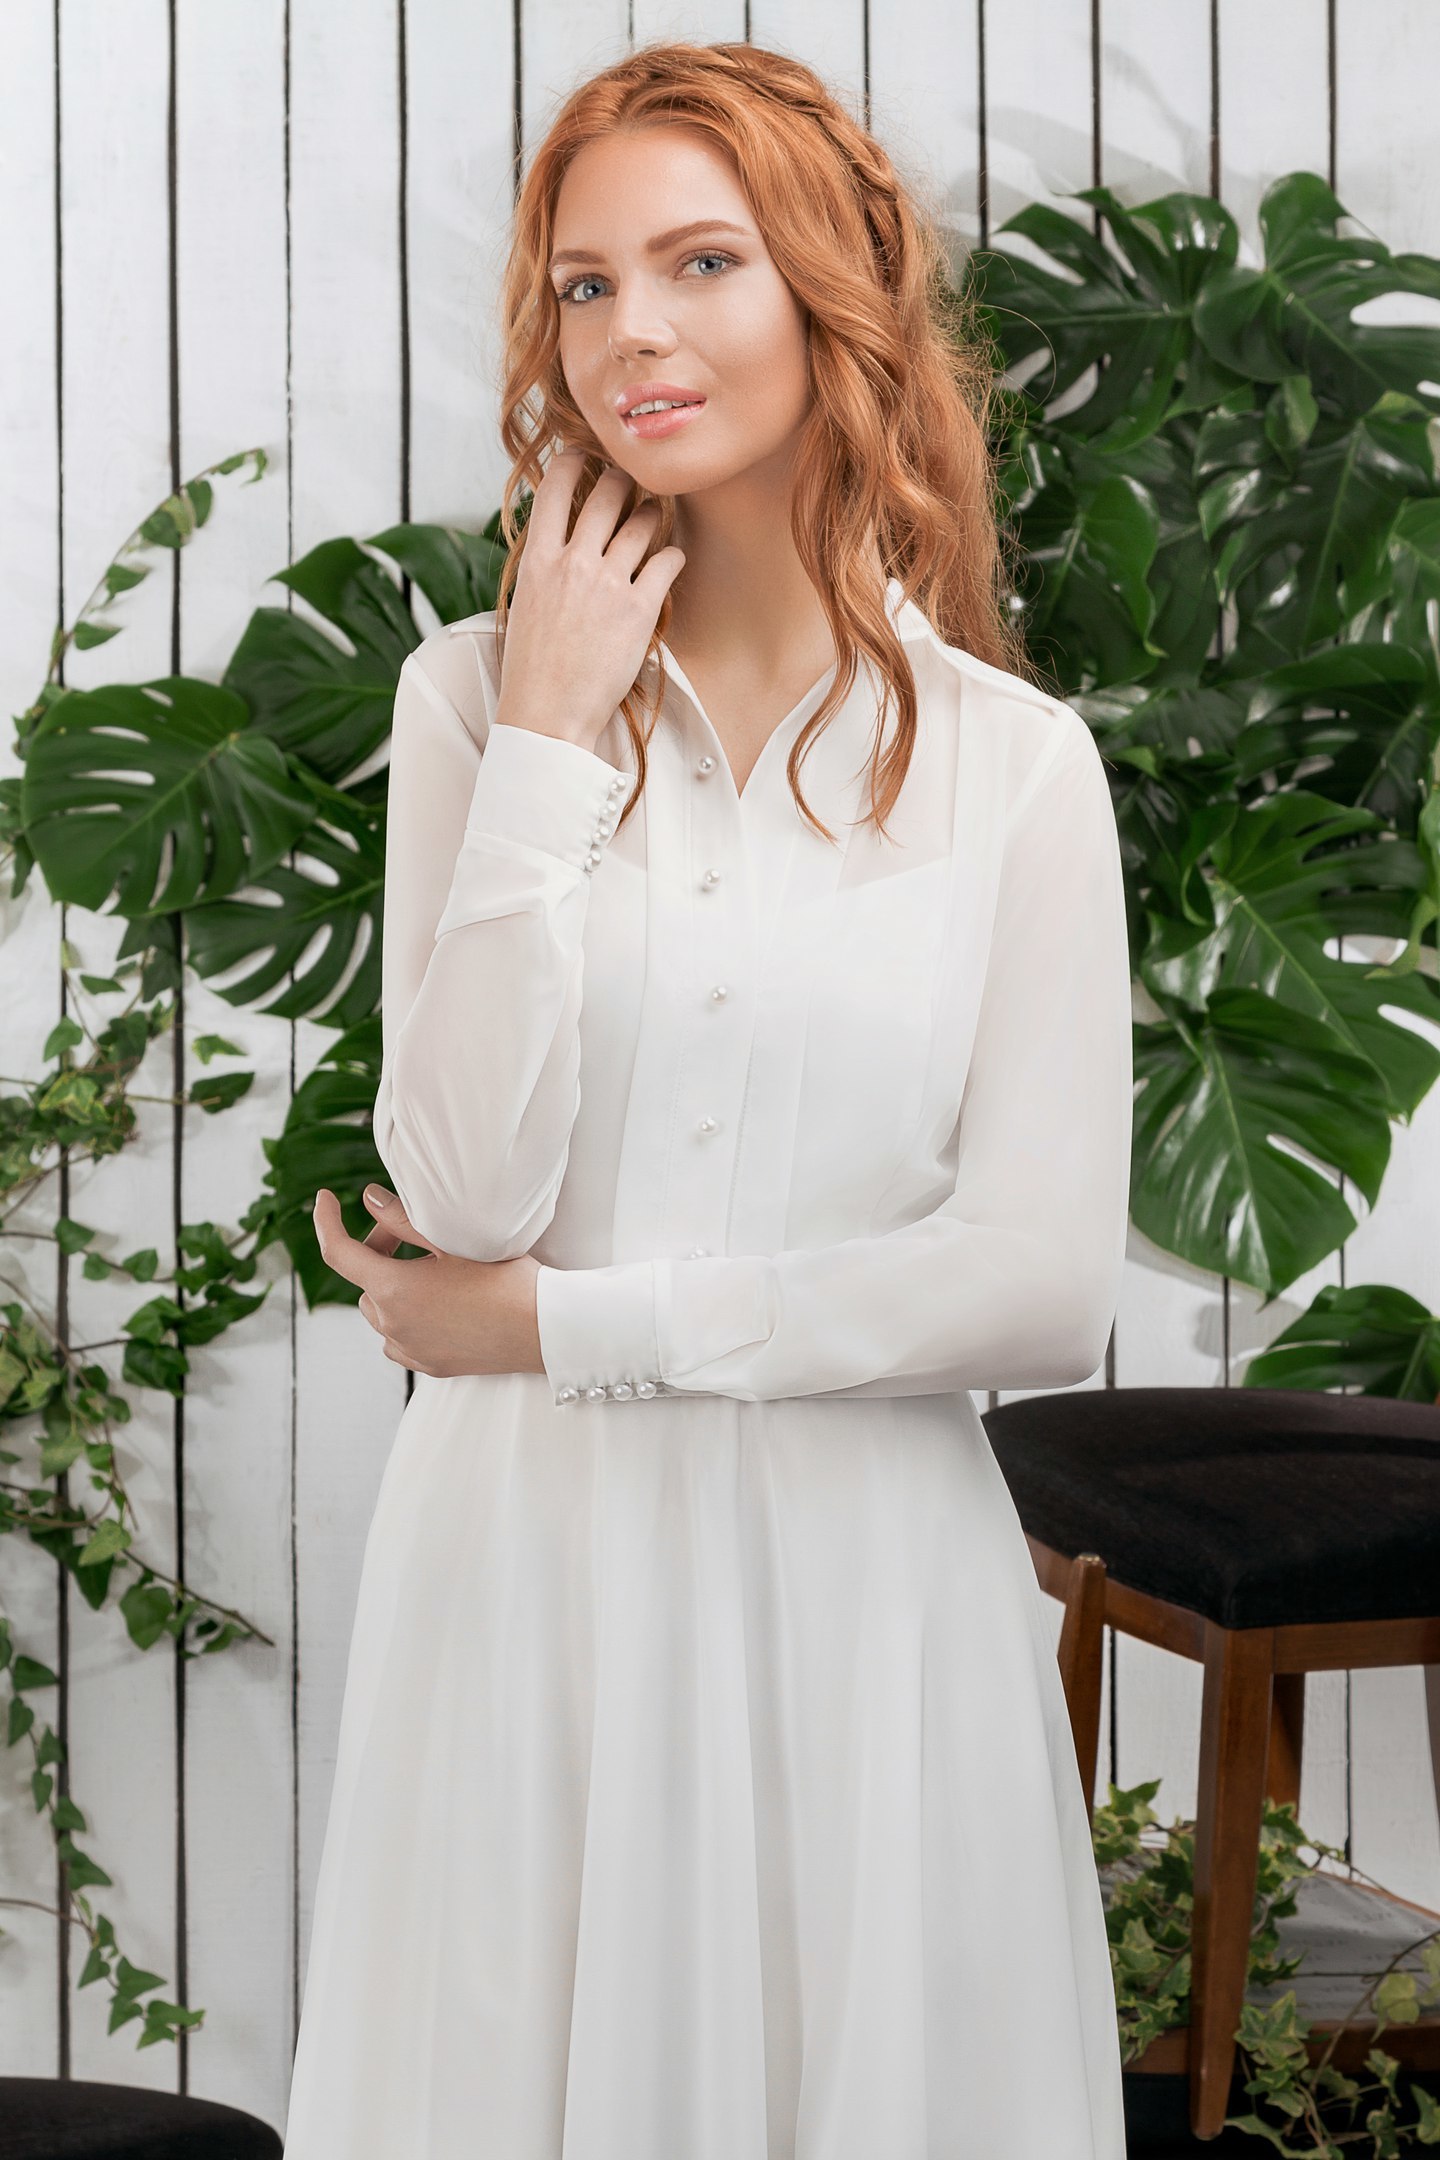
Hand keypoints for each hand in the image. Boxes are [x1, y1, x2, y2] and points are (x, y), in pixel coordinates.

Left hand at [311, 1185, 545, 1379]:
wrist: (544, 1329)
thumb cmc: (506, 1281)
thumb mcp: (454, 1242)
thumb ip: (404, 1219)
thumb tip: (369, 1199)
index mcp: (394, 1290)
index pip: (338, 1252)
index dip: (326, 1221)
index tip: (326, 1200)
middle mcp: (393, 1324)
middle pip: (364, 1280)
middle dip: (378, 1251)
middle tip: (411, 1234)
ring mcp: (410, 1349)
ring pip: (380, 1311)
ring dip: (392, 1287)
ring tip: (431, 1271)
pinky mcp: (429, 1365)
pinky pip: (398, 1338)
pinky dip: (406, 1317)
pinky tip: (437, 1305)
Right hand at [495, 450, 685, 753]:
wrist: (548, 714)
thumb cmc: (533, 667)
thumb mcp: (526, 603)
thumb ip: (545, 565)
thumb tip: (560, 538)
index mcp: (538, 560)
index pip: (555, 487)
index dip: (574, 461)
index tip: (585, 455)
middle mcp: (573, 562)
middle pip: (606, 493)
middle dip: (623, 480)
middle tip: (631, 482)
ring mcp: (608, 583)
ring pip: (642, 522)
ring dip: (651, 515)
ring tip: (652, 519)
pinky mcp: (638, 608)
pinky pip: (667, 560)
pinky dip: (671, 556)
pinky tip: (668, 562)